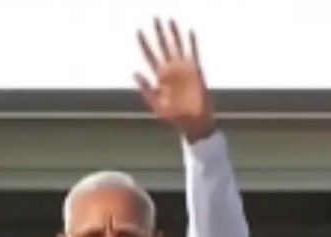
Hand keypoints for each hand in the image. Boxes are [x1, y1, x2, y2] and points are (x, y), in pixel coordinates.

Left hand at [135, 19, 215, 142]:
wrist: (195, 123)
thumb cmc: (176, 118)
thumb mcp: (157, 106)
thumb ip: (146, 90)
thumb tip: (134, 73)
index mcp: (160, 78)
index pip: (150, 57)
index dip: (144, 45)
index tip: (139, 32)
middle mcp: (171, 71)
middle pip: (163, 47)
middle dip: (159, 33)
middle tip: (154, 18)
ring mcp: (184, 70)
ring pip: (178, 47)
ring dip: (174, 33)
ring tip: (170, 20)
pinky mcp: (196, 71)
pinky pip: (194, 53)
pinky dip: (192, 43)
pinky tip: (189, 32)